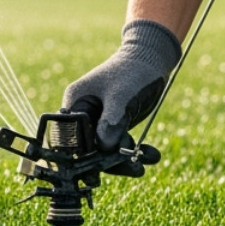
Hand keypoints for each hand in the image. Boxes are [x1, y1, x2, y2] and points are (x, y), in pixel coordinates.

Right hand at [63, 19, 181, 152]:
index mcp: (77, 102)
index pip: (72, 137)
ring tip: (151, 158)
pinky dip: (133, 149)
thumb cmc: (133, 70)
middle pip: (89, 147)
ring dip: (127, 157)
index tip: (104, 165)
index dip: (85, 155)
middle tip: (135, 168)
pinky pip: (119, 143)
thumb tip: (103, 147)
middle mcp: (84, 113)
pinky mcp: (114, 123)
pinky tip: (152, 154)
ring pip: (106, 149)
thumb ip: (111, 121)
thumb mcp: (122, 96)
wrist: (152, 58)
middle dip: (112, 160)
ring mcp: (99, 119)